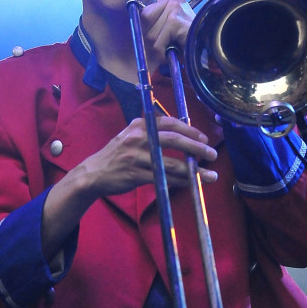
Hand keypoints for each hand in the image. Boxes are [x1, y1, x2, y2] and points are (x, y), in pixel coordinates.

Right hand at [41, 116, 216, 258]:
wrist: (93, 173)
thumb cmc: (118, 155)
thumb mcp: (132, 135)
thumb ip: (153, 133)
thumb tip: (184, 137)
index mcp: (139, 125)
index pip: (170, 123)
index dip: (190, 130)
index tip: (204, 138)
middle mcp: (137, 137)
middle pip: (173, 140)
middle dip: (196, 147)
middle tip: (213, 154)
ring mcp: (135, 157)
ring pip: (171, 164)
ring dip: (193, 171)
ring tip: (211, 176)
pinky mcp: (135, 174)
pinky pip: (163, 178)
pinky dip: (179, 182)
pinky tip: (191, 184)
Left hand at [109, 0, 193, 61]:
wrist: (209, 46)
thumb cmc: (189, 39)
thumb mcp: (171, 26)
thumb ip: (156, 21)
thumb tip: (141, 23)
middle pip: (145, 17)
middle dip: (153, 34)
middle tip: (170, 40)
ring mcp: (174, 8)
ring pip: (150, 32)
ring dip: (160, 45)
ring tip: (175, 44)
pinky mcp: (174, 20)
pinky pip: (158, 41)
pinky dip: (164, 50)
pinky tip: (177, 48)